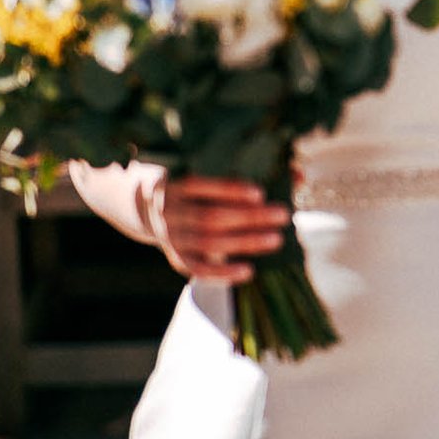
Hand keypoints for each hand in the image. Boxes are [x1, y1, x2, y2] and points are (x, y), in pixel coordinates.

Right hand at [151, 174, 291, 283]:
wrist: (140, 204)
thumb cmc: (189, 178)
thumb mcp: (202, 166)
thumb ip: (245, 165)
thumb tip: (297, 174)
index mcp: (172, 180)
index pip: (198, 185)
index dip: (228, 190)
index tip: (259, 193)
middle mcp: (167, 210)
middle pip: (210, 217)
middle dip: (249, 218)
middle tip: (283, 215)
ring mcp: (170, 236)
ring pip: (208, 243)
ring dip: (245, 243)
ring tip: (277, 239)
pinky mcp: (175, 256)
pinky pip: (197, 269)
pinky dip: (222, 273)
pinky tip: (248, 270)